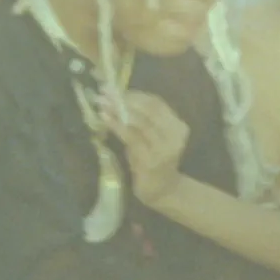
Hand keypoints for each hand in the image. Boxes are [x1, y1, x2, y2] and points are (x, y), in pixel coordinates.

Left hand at [98, 89, 188, 206]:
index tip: (114, 88)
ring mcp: (164, 148)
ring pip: (138, 121)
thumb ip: (142, 120)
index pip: (156, 103)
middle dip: (123, 99)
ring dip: (117, 110)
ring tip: (101, 103)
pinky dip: (116, 125)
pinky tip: (104, 118)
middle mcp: (175, 135)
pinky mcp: (150, 160)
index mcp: (178, 126)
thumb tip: (117, 99)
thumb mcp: (152, 137)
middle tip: (104, 92)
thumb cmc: (154, 161)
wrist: (162, 191)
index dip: (134, 94)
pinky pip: (130, 137)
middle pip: (147, 109)